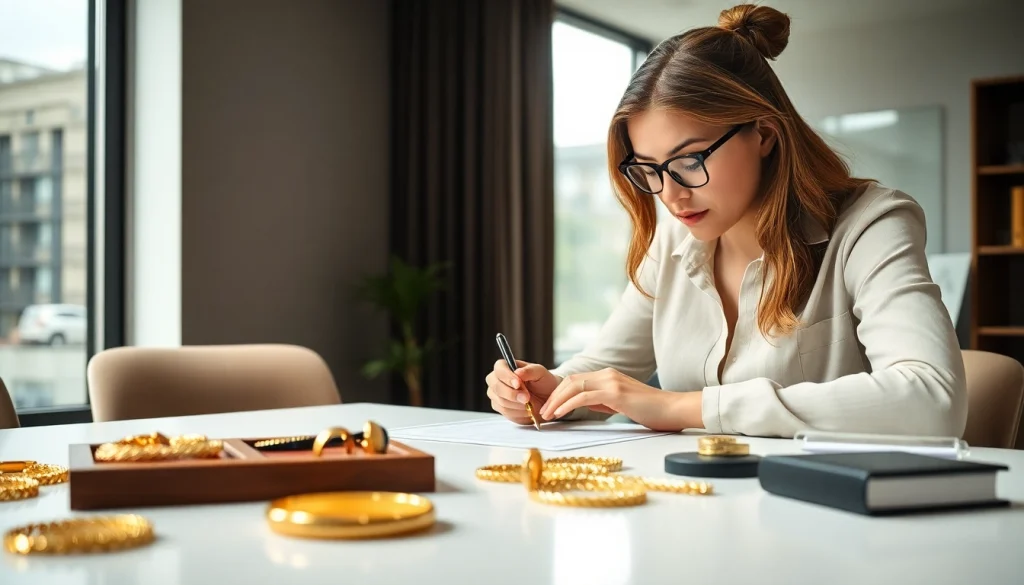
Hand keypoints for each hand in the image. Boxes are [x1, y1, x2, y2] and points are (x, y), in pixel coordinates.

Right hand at [485, 359, 561, 424]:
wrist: (546, 399)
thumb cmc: (542, 382)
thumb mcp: (540, 373)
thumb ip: (529, 371)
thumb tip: (518, 372)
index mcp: (505, 367)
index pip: (499, 368)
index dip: (507, 377)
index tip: (518, 384)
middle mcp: (497, 379)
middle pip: (496, 386)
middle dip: (512, 394)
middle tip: (527, 397)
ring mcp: (496, 394)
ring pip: (501, 401)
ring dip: (517, 404)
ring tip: (529, 402)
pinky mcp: (499, 407)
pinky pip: (505, 411)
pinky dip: (518, 412)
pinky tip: (526, 409)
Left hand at [538, 368, 703, 431]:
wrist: (674, 410)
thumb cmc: (651, 411)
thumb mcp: (621, 403)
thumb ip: (603, 401)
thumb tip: (585, 405)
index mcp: (608, 376)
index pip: (575, 380)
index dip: (558, 393)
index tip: (549, 408)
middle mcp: (607, 374)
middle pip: (570, 381)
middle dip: (553, 397)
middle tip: (543, 413)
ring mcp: (611, 382)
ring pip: (574, 387)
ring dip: (557, 401)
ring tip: (547, 415)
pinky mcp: (616, 393)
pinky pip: (584, 397)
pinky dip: (569, 405)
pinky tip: (561, 414)